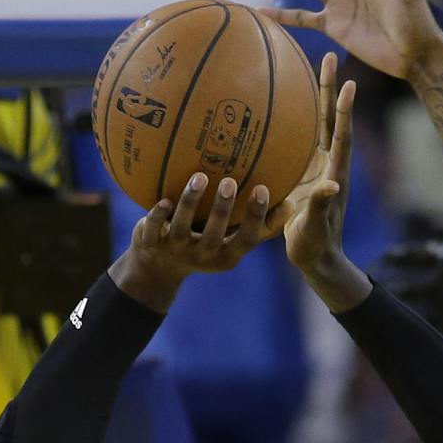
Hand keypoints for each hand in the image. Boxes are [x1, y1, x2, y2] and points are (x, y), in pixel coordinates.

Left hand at [111, 172, 291, 311]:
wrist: (158, 266)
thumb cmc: (206, 245)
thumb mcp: (234, 241)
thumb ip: (262, 226)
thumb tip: (292, 203)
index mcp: (227, 256)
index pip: (246, 240)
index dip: (256, 217)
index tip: (262, 189)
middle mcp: (202, 255)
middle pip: (214, 235)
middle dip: (222, 210)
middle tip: (230, 182)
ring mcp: (175, 250)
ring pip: (182, 228)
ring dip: (190, 203)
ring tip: (200, 177)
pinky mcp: (150, 243)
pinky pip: (152, 228)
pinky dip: (157, 215)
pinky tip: (164, 199)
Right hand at [282, 50, 356, 272]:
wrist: (316, 259)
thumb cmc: (316, 247)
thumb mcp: (316, 228)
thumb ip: (322, 207)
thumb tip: (332, 186)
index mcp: (334, 174)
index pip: (342, 137)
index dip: (345, 111)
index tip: (350, 83)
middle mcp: (329, 164)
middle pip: (330, 119)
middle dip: (330, 89)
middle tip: (330, 57)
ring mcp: (317, 166)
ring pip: (317, 124)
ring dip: (315, 95)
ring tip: (311, 65)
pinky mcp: (304, 171)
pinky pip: (300, 137)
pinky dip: (295, 116)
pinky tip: (282, 99)